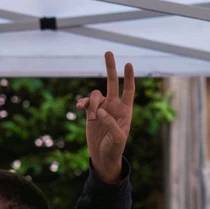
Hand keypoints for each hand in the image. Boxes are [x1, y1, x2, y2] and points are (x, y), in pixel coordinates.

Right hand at [75, 51, 134, 184]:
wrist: (103, 156)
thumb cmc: (115, 148)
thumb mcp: (118, 138)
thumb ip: (111, 123)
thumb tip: (100, 111)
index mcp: (126, 110)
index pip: (129, 90)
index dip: (129, 77)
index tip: (128, 64)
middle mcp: (114, 106)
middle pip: (112, 82)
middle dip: (111, 67)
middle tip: (108, 52)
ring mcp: (102, 108)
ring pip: (96, 94)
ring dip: (92, 103)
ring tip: (92, 118)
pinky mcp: (90, 113)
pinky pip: (86, 102)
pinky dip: (83, 103)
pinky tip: (80, 107)